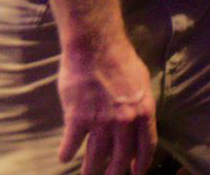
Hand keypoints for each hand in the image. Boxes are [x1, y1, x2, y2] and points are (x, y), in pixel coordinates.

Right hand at [56, 35, 155, 174]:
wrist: (96, 47)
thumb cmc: (120, 60)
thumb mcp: (141, 82)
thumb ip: (139, 105)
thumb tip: (137, 122)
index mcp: (144, 111)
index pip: (146, 145)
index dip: (142, 163)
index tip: (137, 173)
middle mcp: (125, 121)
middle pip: (121, 157)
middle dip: (114, 172)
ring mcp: (101, 122)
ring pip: (95, 157)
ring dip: (89, 169)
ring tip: (86, 174)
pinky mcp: (77, 119)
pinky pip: (71, 145)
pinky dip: (66, 153)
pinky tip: (63, 157)